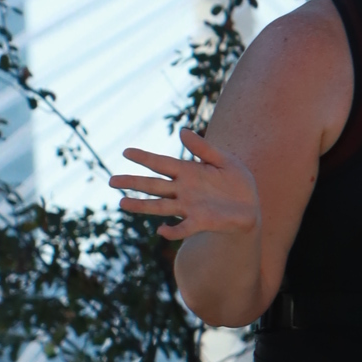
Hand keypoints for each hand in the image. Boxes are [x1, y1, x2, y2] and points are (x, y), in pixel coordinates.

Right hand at [113, 130, 260, 246]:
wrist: (251, 207)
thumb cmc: (237, 181)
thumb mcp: (224, 159)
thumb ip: (203, 148)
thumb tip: (181, 131)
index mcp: (187, 171)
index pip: (161, 163)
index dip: (144, 158)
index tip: (125, 152)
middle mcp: (183, 189)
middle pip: (153, 185)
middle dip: (133, 182)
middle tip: (111, 180)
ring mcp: (189, 207)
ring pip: (160, 206)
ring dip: (142, 205)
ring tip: (122, 203)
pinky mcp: (200, 222)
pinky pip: (183, 227)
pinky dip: (173, 230)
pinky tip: (162, 231)